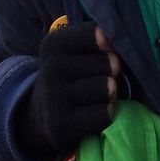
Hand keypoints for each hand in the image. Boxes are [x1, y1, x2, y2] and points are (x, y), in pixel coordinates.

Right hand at [24, 22, 120, 154]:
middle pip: (110, 63)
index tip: (106, 50)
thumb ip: (101, 42)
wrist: (43, 112)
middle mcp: (51, 68)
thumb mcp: (77, 49)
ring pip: (108, 89)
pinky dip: (105, 114)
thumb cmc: (72, 74)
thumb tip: (116, 60)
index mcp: (55, 43)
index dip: (111, 45)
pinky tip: (92, 113)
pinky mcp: (61, 126)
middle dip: (112, 72)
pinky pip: (104, 115)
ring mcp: (54, 98)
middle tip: (98, 78)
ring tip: (96, 96)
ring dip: (110, 95)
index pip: (100, 34)